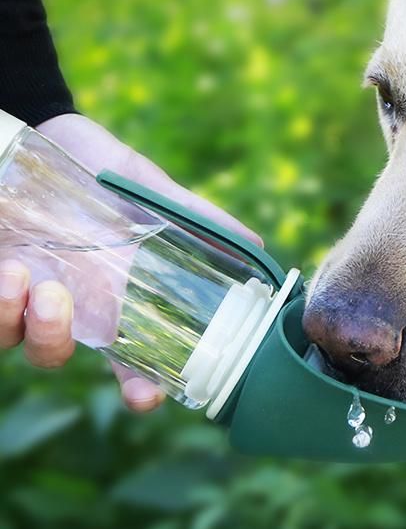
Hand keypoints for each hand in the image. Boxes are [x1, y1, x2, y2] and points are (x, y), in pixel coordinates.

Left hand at [0, 113, 261, 411]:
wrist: (47, 133)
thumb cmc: (102, 167)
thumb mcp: (153, 190)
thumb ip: (200, 220)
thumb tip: (259, 246)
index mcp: (112, 296)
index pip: (129, 359)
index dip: (139, 388)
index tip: (145, 395)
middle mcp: (67, 302)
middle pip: (57, 354)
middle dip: (56, 345)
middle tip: (62, 315)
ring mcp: (25, 289)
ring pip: (18, 339)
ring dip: (25, 320)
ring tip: (31, 279)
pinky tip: (11, 267)